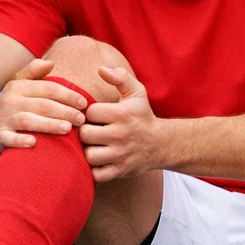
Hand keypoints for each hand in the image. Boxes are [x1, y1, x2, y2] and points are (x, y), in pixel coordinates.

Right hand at [0, 58, 88, 149]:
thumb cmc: (11, 102)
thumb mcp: (20, 83)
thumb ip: (35, 72)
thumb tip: (51, 62)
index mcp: (19, 87)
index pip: (47, 88)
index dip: (67, 95)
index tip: (84, 103)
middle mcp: (11, 101)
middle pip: (41, 105)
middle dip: (64, 111)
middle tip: (81, 119)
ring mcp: (4, 119)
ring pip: (28, 121)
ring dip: (48, 124)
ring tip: (67, 129)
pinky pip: (9, 139)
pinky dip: (20, 141)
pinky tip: (34, 143)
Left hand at [78, 66, 161, 182]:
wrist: (161, 143)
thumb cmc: (142, 115)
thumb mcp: (136, 92)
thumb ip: (119, 77)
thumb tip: (100, 69)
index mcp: (123, 114)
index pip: (90, 112)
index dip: (88, 112)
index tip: (94, 116)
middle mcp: (121, 135)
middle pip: (85, 134)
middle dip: (83, 132)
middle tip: (89, 131)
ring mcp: (121, 155)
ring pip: (89, 155)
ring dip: (87, 151)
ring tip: (92, 145)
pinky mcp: (120, 171)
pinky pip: (97, 175)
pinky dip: (93, 170)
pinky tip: (97, 160)